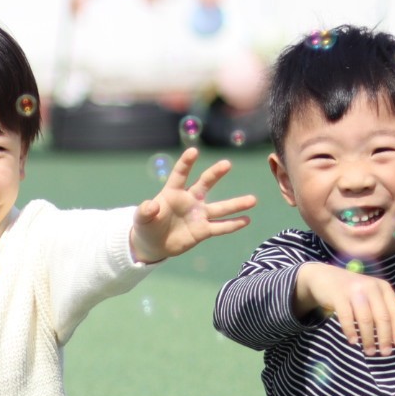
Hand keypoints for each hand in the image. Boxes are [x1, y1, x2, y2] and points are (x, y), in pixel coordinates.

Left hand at [130, 148, 255, 262]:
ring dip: (236, 204)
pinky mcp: (203, 230)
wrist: (153, 244)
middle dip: (215, 174)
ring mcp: (198, 215)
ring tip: (253, 200)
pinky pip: (220, 227)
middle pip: (204, 184)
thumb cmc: (146, 226)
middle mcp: (189, 200)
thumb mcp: (141, 219)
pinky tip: (247, 219)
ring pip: (220, 208)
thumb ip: (145, 211)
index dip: (186, 163)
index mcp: (173, 193)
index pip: (180, 174)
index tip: (193, 151)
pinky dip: (233, 225)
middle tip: (226, 164)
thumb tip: (151, 205)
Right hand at [297, 262, 394, 355]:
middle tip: (384, 353)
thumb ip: (380, 308)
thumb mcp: (370, 294)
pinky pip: (346, 317)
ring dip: (368, 338)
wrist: (324, 277)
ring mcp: (354, 290)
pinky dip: (351, 331)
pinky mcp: (338, 295)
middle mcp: (371, 287)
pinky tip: (353, 341)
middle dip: (384, 338)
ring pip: (366, 319)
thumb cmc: (351, 291)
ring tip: (369, 351)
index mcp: (383, 287)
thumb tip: (391, 337)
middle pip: (382, 317)